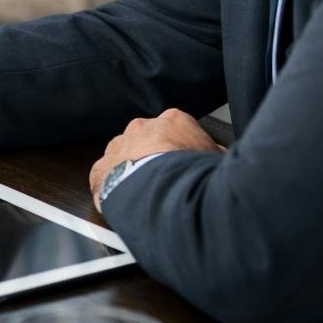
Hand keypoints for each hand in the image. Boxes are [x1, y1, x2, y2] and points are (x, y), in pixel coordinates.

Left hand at [90, 108, 225, 208]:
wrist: (163, 193)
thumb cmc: (193, 175)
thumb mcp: (218, 160)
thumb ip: (215, 154)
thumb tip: (221, 156)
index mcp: (173, 121)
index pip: (178, 129)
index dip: (184, 149)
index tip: (187, 163)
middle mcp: (141, 128)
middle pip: (149, 140)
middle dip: (156, 158)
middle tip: (167, 180)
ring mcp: (118, 146)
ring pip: (124, 156)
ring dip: (133, 171)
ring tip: (147, 194)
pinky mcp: (100, 168)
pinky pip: (105, 176)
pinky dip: (113, 188)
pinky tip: (127, 201)